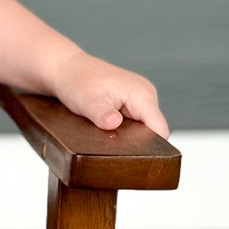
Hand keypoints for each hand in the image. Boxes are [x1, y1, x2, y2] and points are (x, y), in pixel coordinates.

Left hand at [46, 50, 169, 138]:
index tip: (136, 160)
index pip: (160, 129)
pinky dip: (125, 130)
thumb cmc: (77, 81)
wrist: (68, 69)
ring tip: (109, 138)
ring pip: (145, 128)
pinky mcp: (132, 102)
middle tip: (115, 149)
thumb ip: (102, 114)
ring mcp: (140, 98)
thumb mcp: (87, 101)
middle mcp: (146, 95)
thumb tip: (114, 123)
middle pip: (154, 131)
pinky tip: (109, 130)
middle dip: (139, 144)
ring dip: (130, 137)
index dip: (152, 148)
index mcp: (142, 94)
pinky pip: (136, 122)